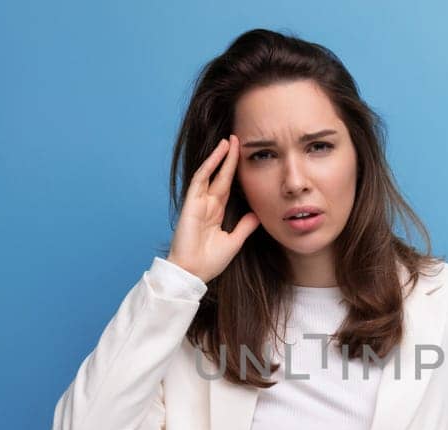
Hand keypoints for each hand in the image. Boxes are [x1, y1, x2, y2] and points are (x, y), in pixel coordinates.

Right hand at [167, 134, 258, 282]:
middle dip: (228, 158)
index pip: (227, 186)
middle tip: (237, 139)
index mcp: (216, 212)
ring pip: (209, 173)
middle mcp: (207, 204)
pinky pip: (200, 180)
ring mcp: (198, 203)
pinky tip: (218, 154)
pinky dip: (209, 165)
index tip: (244, 157)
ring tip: (228, 140)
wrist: (193, 273)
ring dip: (219, 156)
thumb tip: (256, 214)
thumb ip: (244, 227)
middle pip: (220, 175)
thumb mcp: (234, 242)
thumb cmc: (209, 262)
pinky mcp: (191, 204)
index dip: (234, 171)